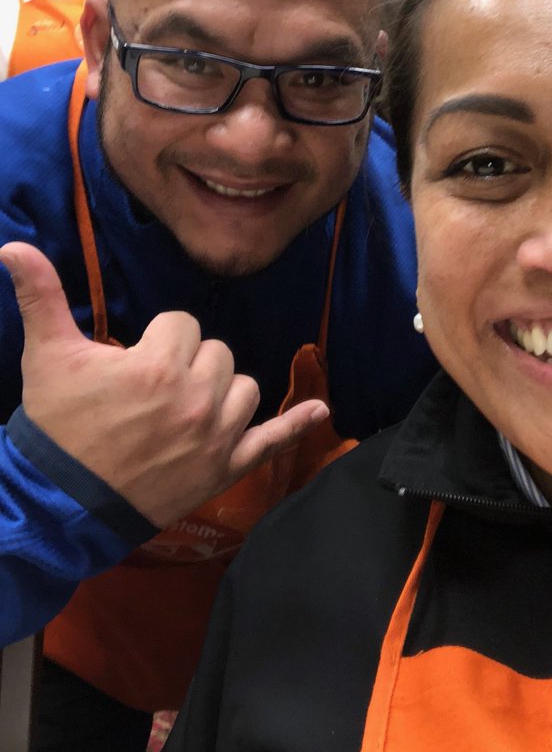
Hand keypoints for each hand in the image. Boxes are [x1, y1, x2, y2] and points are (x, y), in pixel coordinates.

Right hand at [0, 242, 328, 527]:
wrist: (61, 505)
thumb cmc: (57, 428)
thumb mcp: (47, 357)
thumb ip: (39, 296)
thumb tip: (13, 246)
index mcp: (159, 366)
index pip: (182, 324)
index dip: (158, 339)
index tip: (134, 360)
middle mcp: (197, 398)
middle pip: (216, 352)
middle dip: (188, 362)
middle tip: (153, 387)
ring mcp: (217, 436)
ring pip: (244, 387)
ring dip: (221, 390)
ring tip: (185, 404)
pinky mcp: (226, 468)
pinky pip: (273, 440)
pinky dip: (297, 425)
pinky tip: (321, 411)